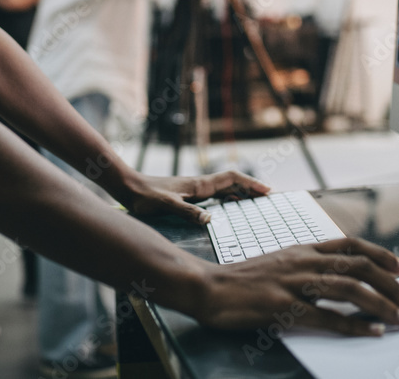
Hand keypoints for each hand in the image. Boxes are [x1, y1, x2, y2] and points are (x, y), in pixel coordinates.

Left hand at [123, 170, 269, 222]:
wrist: (129, 187)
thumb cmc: (145, 196)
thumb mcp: (166, 205)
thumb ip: (187, 212)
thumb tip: (210, 220)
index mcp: (199, 185)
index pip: (231, 179)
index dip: (251, 183)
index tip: (268, 190)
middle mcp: (200, 185)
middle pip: (232, 182)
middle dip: (251, 187)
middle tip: (269, 197)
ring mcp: (194, 189)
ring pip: (224, 188)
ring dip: (241, 192)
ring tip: (256, 202)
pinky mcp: (188, 195)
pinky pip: (215, 195)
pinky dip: (228, 198)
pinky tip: (229, 206)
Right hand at [193, 237, 398, 335]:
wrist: (208, 287)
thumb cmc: (242, 280)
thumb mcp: (278, 262)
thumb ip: (305, 267)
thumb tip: (336, 280)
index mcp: (302, 249)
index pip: (349, 244)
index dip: (379, 254)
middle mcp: (302, 261)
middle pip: (357, 265)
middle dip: (390, 284)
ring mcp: (293, 282)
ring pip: (349, 288)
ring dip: (381, 304)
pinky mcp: (283, 305)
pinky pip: (327, 316)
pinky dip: (354, 325)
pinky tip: (371, 331)